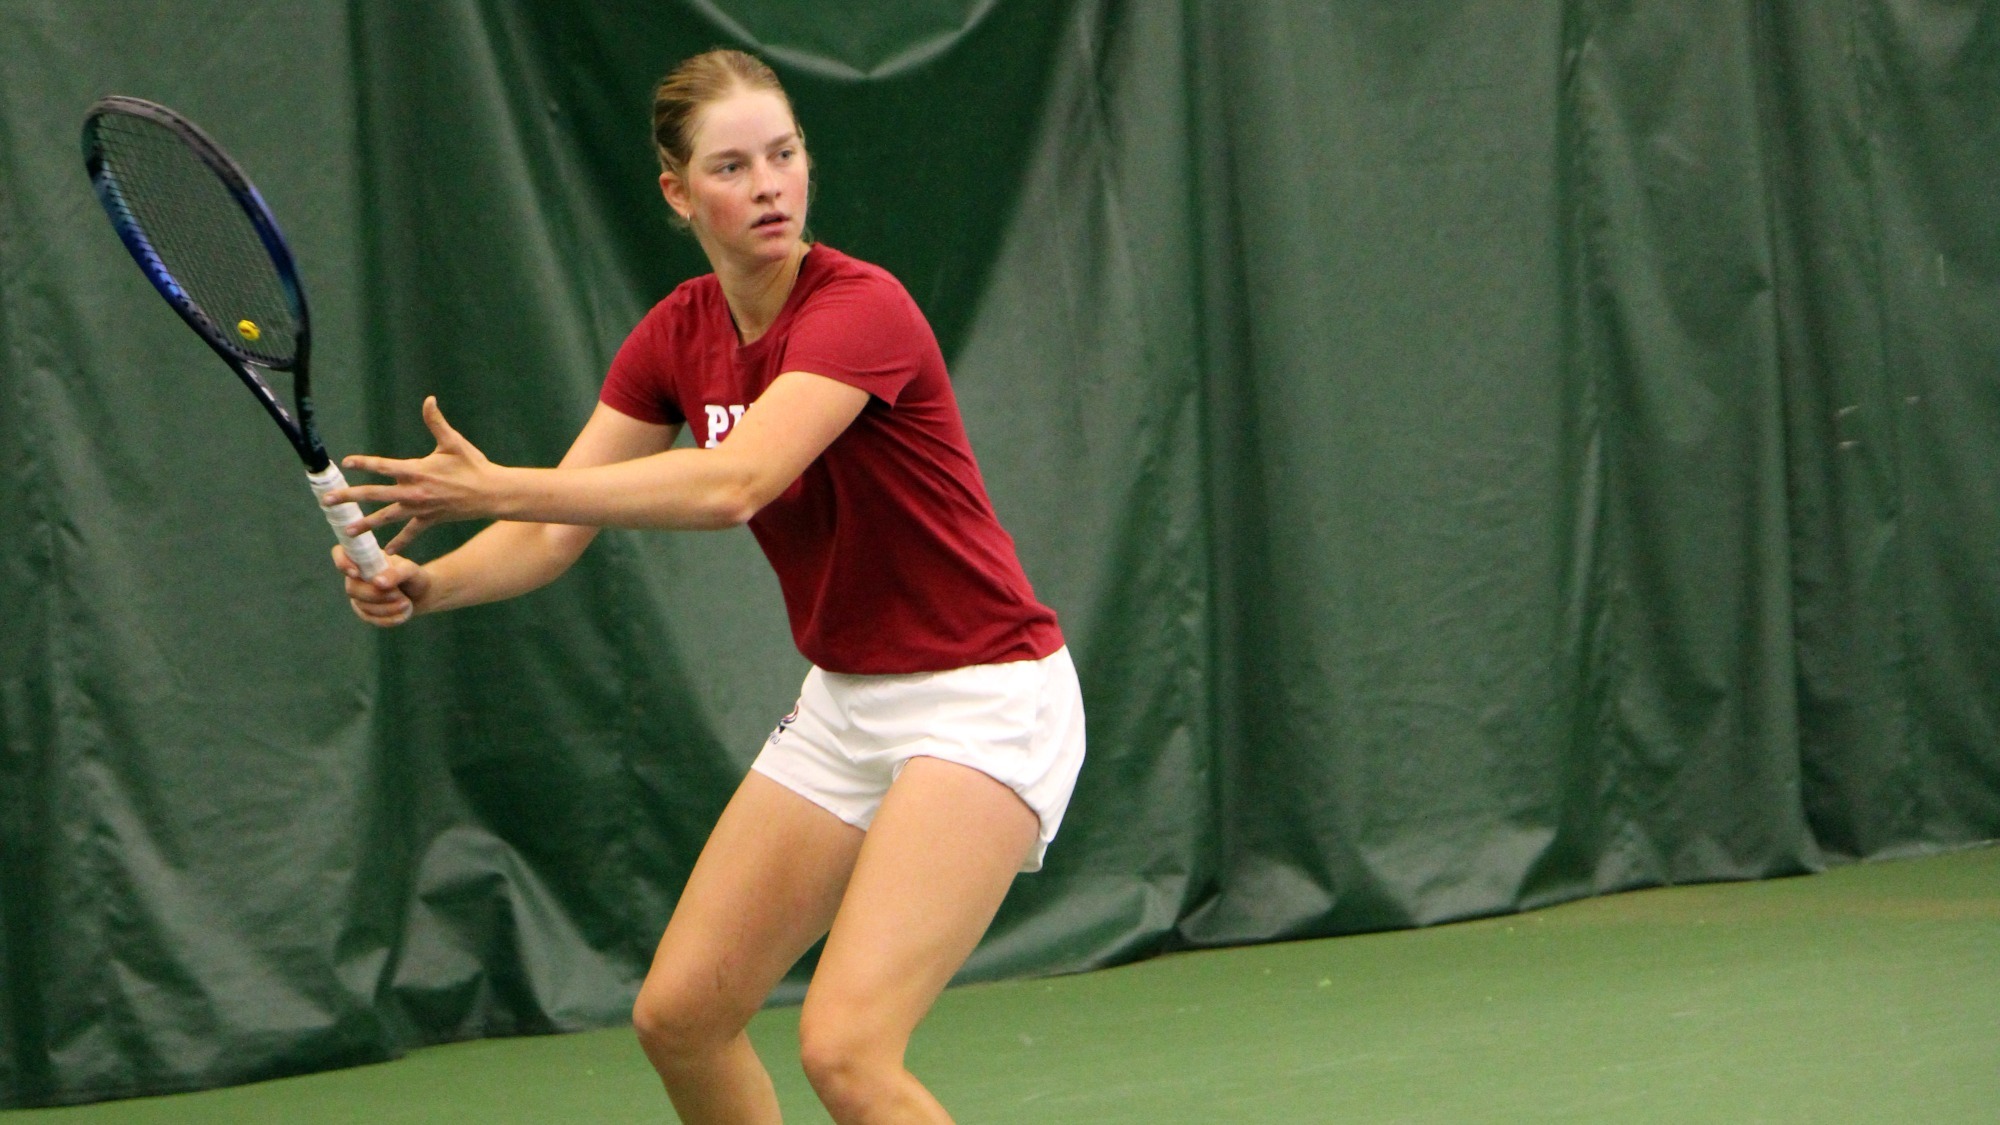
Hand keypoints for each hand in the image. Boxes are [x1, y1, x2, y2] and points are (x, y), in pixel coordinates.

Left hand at [325, 396, 503, 553]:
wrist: (491, 493)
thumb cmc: (473, 465)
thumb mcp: (453, 442)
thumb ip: (436, 422)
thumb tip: (429, 399)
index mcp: (417, 470)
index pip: (384, 466)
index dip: (364, 463)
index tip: (346, 462)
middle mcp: (414, 491)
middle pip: (375, 494)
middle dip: (350, 497)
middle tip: (328, 501)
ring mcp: (420, 508)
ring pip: (387, 517)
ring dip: (367, 524)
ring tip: (348, 531)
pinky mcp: (429, 519)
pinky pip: (411, 533)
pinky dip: (399, 542)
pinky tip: (387, 552)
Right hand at [333, 544, 429, 626]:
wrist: (422, 594)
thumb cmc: (414, 576)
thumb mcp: (411, 570)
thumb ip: (396, 573)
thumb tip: (377, 582)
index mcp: (365, 558)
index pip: (340, 553)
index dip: (342, 562)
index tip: (356, 573)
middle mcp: (357, 575)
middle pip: (351, 587)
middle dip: (375, 594)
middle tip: (398, 595)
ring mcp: (359, 594)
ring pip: (361, 605)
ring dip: (385, 607)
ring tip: (405, 604)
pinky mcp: (364, 611)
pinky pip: (369, 618)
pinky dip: (386, 619)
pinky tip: (401, 616)